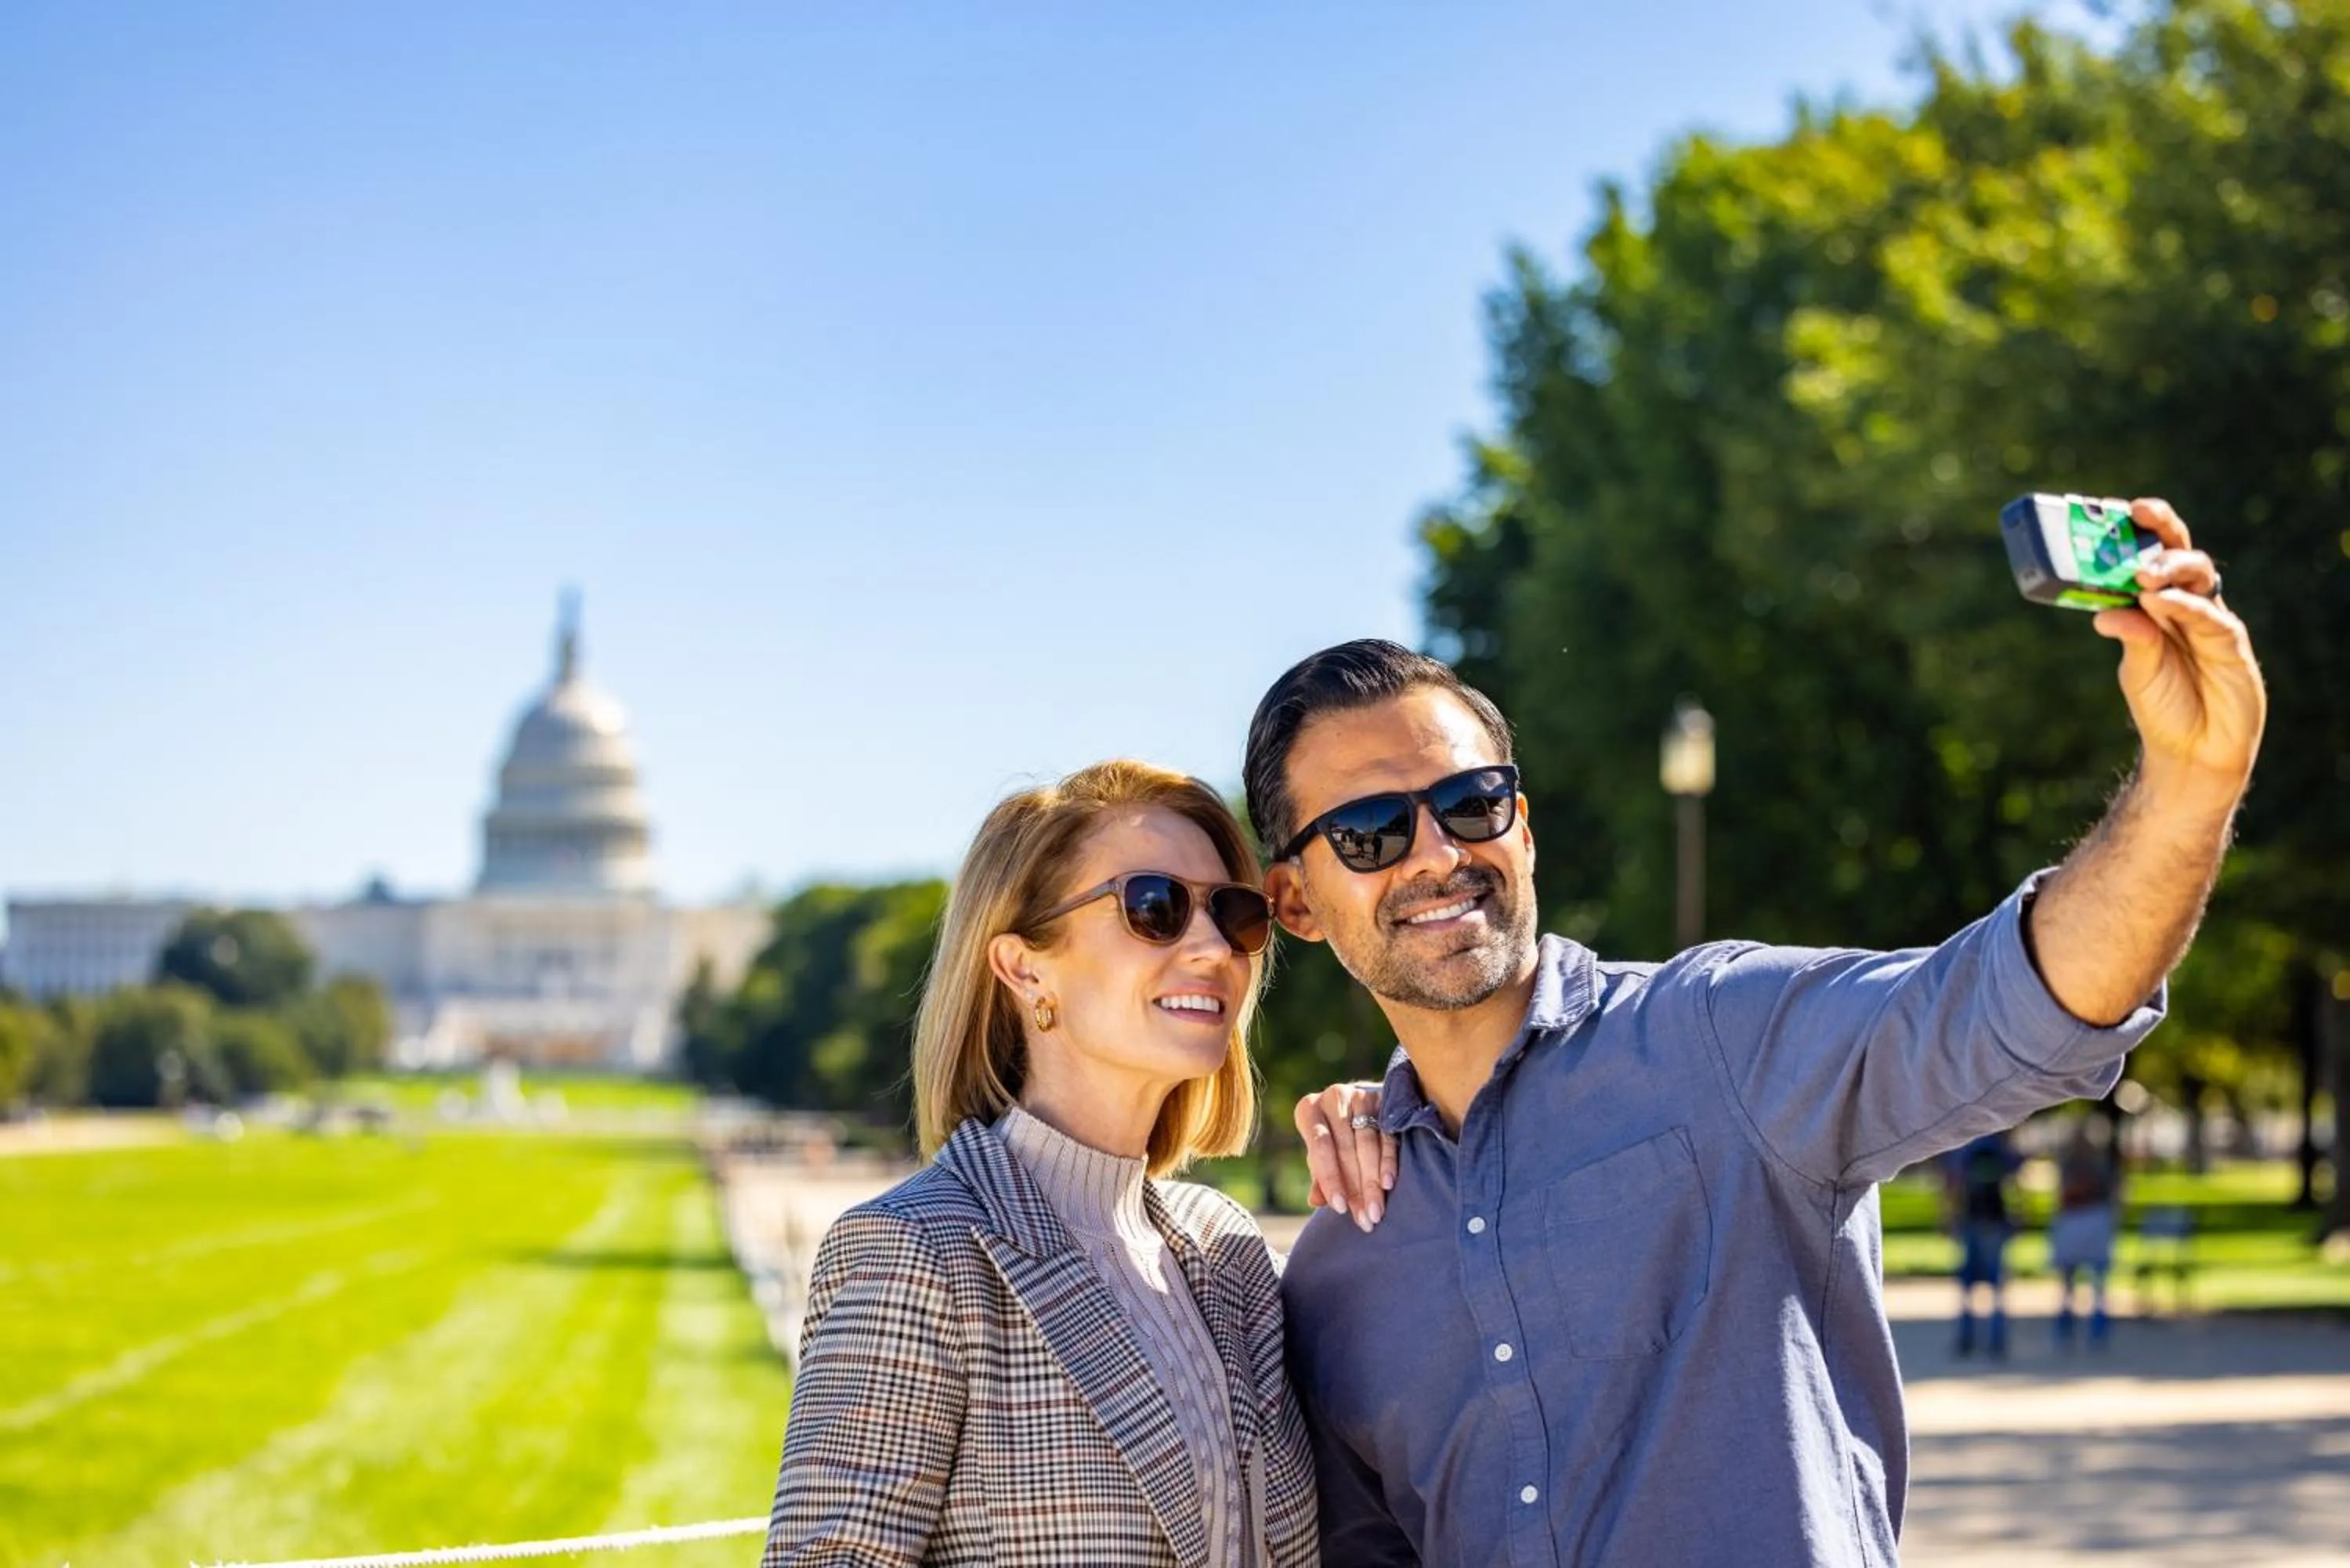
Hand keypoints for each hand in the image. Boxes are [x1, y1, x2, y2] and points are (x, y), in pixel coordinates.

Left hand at [1295, 1081, 1397, 1232]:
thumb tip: (1315, 1201)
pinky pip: (1387, 1135)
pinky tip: (1388, 1184)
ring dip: (1373, 1181)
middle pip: (1346, 1149)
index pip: (1320, 1147)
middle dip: (1357, 1188)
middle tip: (1365, 1218)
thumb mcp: (1321, 1155)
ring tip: (1376, 1211)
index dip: (1331, 1178)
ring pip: (1367, 1144)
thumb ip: (1319, 1176)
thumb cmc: (1333, 1138)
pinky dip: (1388, 1161)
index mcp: (1308, 1110)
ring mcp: (1359, 1096)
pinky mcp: (1383, 1100)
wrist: (1358, 1108)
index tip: (1341, 1207)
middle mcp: (1333, 1098)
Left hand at [2091, 499, 2266, 804]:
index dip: (2142, 530)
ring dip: (2168, 567)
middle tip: (2135, 515)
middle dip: (2160, 529)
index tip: (2120, 508)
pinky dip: (2185, 606)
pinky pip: (2211, 616)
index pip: (2152, 557)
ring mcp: (2211, 623)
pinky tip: (2162, 601)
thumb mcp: (2136, 671)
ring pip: (2198, 576)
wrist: (2192, 753)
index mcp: (2158, 607)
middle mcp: (2186, 607)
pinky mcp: (2231, 645)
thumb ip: (2129, 638)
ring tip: (2140, 573)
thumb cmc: (2162, 708)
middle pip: (2180, 553)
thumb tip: (2104, 612)